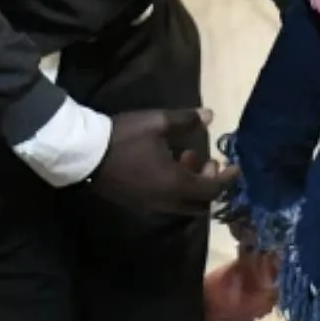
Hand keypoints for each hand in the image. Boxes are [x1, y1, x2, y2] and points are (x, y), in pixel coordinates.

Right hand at [89, 109, 237, 214]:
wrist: (84, 153)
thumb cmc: (125, 137)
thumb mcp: (158, 122)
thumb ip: (187, 120)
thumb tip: (210, 116)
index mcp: (175, 184)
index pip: (211, 189)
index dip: (226, 179)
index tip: (235, 166)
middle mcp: (165, 201)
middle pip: (199, 203)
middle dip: (211, 185)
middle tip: (212, 162)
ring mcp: (150, 204)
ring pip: (182, 203)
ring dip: (193, 185)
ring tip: (190, 155)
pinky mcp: (137, 202)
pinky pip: (167, 201)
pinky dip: (177, 187)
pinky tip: (170, 163)